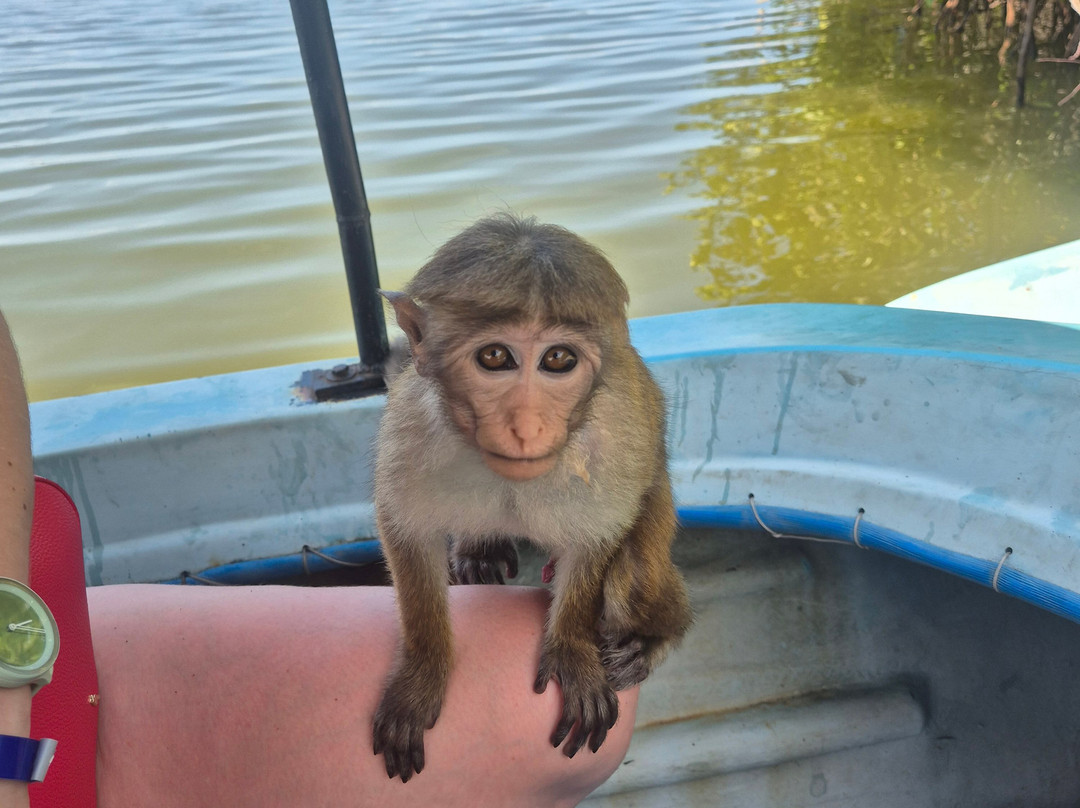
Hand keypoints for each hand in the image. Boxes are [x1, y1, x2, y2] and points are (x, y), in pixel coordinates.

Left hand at [534, 642, 618, 757]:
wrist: (576, 629)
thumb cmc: (557, 644)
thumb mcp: (546, 660)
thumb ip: (542, 677)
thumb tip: (537, 691)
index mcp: (573, 688)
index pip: (569, 719)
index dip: (562, 733)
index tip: (555, 743)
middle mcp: (588, 690)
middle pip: (587, 724)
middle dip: (579, 742)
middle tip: (571, 754)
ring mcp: (599, 686)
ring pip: (603, 717)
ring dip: (598, 735)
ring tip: (593, 748)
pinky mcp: (605, 681)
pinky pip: (613, 703)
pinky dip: (612, 717)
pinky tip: (608, 727)